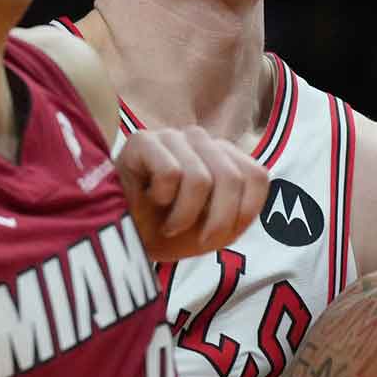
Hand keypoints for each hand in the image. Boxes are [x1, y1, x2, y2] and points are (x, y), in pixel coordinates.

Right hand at [116, 126, 268, 260]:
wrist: (119, 239)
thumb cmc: (167, 231)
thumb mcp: (214, 229)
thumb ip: (241, 212)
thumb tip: (255, 198)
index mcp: (224, 156)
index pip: (257, 176)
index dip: (246, 212)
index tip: (222, 235)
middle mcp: (202, 141)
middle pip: (232, 179)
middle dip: (216, 220)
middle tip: (196, 238)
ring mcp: (173, 136)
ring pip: (200, 178)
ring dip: (184, 215)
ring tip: (169, 224)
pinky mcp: (143, 140)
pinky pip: (170, 173)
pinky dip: (162, 199)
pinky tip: (148, 201)